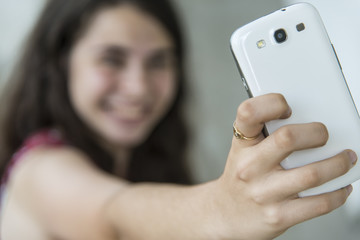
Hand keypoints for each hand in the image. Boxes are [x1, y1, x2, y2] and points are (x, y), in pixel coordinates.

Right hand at [212, 93, 354, 239]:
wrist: (225, 214)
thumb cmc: (240, 178)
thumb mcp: (243, 150)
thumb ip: (265, 133)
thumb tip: (305, 118)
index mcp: (241, 145)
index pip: (249, 112)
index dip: (272, 103)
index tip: (288, 107)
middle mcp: (249, 167)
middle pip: (288, 138)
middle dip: (317, 132)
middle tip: (324, 135)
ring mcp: (264, 192)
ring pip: (312, 173)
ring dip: (338, 164)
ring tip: (345, 159)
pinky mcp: (278, 216)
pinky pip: (319, 203)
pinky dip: (338, 193)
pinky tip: (339, 186)